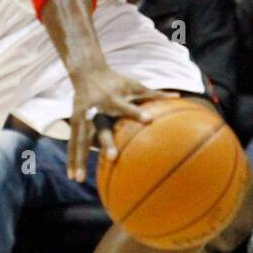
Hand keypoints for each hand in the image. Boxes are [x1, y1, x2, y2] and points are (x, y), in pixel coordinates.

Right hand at [68, 65, 170, 182]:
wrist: (87, 72)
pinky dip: (73, 160)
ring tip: (80, 180)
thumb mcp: (134, 85)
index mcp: (112, 99)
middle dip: (106, 142)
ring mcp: (82, 117)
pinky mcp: (75, 123)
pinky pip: (74, 144)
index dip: (135, 112)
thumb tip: (179, 96)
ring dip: (80, 160)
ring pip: (81, 140)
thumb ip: (154, 94)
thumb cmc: (116, 81)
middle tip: (113, 157)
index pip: (125, 106)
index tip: (148, 119)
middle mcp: (96, 109)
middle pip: (101, 127)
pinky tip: (73, 177)